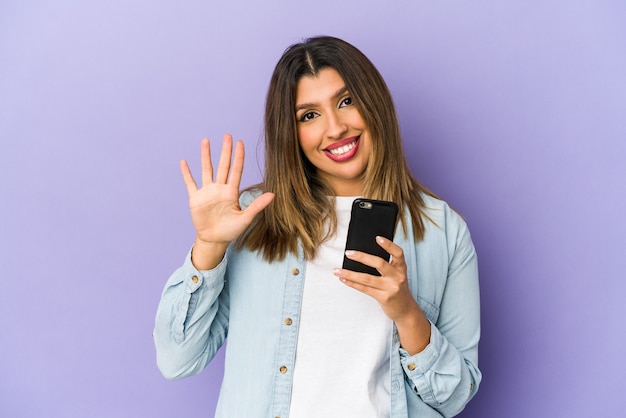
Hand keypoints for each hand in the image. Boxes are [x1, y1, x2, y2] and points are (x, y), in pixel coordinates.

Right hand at [180, 134, 273, 268]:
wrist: (214, 240)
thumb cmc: (231, 230)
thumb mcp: (246, 218)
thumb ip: (257, 205)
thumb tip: (273, 195)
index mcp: (231, 192)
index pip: (236, 170)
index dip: (238, 157)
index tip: (240, 143)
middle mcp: (219, 188)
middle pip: (223, 166)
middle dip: (225, 151)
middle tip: (227, 135)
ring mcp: (207, 192)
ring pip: (206, 170)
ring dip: (206, 156)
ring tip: (205, 140)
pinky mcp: (195, 199)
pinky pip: (190, 183)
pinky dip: (187, 173)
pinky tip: (184, 162)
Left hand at [333, 236, 430, 353]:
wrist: (406, 310)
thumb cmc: (397, 289)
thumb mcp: (397, 275)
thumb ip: (387, 266)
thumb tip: (362, 255)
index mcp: (401, 268)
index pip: (398, 253)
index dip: (388, 245)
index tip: (377, 238)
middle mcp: (398, 277)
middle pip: (379, 263)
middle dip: (362, 257)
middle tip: (348, 253)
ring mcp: (391, 288)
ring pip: (367, 278)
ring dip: (350, 274)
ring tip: (337, 270)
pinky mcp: (384, 298)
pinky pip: (365, 289)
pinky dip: (352, 283)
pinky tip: (344, 279)